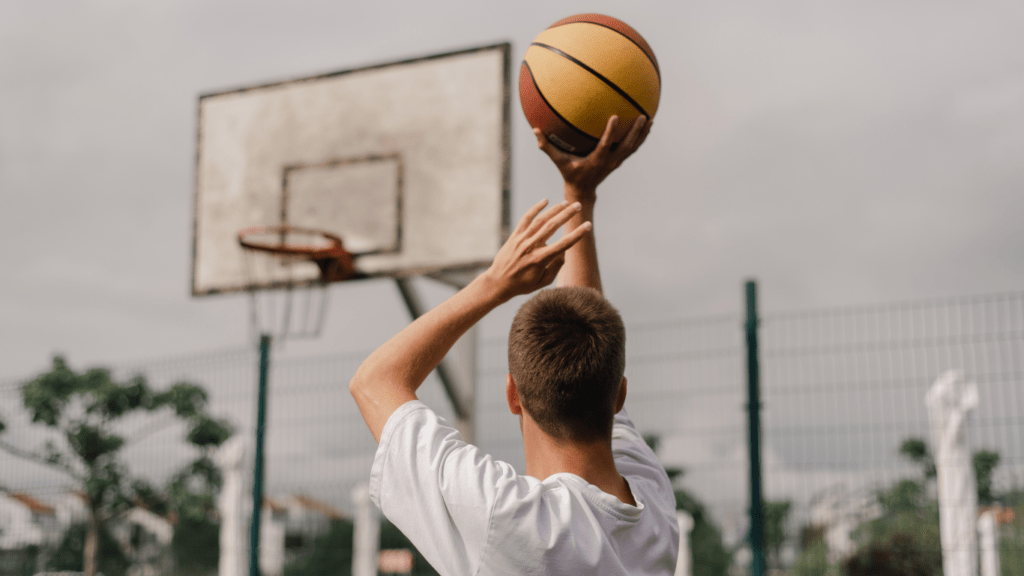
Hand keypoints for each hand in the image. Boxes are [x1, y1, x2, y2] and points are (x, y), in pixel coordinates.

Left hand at [482, 199, 591, 301]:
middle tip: (578, 206)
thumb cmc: (523, 284)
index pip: (563, 244)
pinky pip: (525, 219)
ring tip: (566, 203)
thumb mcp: (543, 282)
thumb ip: (556, 267)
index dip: (577, 234)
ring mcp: (522, 240)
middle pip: (552, 227)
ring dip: (554, 210)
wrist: (499, 282)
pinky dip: (535, 209)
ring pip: (540, 220)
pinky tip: (545, 201)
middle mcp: (531, 247)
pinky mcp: (515, 236)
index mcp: (540, 260)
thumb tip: (564, 251)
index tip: (588, 225)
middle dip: (567, 215)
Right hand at [534, 115, 651, 200]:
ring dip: (642, 134)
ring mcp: (616, 162)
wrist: (583, 191)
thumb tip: (534, 129)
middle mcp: (609, 161)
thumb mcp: (558, 161)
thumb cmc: (569, 173)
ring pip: (633, 147)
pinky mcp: (619, 161)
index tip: (616, 117)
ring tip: (650, 119)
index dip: (611, 132)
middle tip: (642, 116)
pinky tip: (646, 126)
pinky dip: (640, 138)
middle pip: (626, 146)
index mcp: (596, 160)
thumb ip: (546, 147)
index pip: (606, 145)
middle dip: (635, 132)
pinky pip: (632, 149)